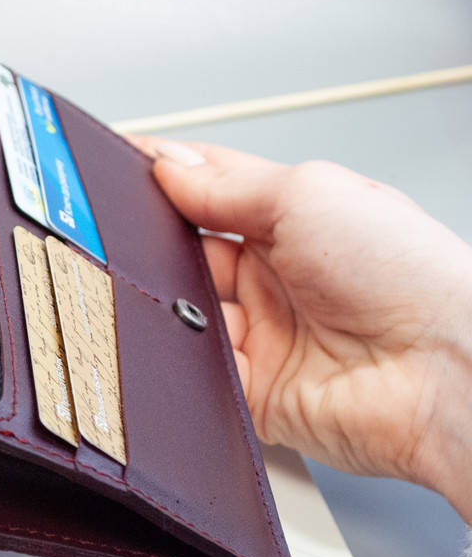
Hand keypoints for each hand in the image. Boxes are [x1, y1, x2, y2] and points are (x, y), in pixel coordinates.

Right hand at [132, 138, 471, 521]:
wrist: (441, 374)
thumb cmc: (410, 278)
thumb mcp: (308, 196)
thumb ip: (226, 184)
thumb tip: (168, 165)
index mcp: (295, 219)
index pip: (211, 189)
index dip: (165, 177)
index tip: (118, 166)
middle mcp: (275, 276)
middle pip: (185, 251)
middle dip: (154, 241)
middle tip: (126, 230)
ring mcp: (262, 333)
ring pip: (180, 310)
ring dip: (166, 299)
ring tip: (163, 286)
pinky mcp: (249, 391)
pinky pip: (190, 371)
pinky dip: (176, 357)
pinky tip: (179, 336)